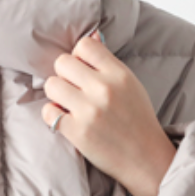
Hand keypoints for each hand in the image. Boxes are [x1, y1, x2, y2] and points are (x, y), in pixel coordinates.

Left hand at [42, 31, 177, 195]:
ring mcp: (89, 111)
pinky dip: (53, 116)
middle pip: (62, 62)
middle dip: (65, 75)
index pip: (84, 45)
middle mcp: (104, 89)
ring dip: (57, 95)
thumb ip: (108, 63)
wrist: (146, 159)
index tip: (83, 71)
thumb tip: (90, 36)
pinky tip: (66, 119)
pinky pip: (48, 112)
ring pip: (51, 85)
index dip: (79, 57)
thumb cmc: (137, 120)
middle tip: (74, 90)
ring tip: (70, 105)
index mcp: (119, 74)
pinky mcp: (77, 132)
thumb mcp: (131, 85)